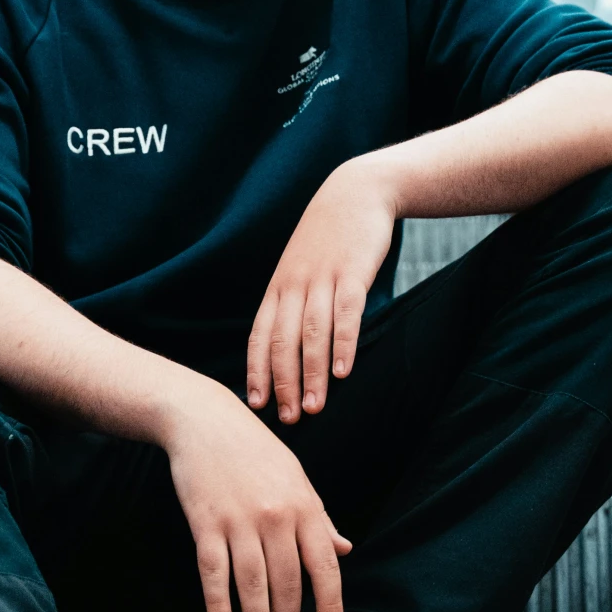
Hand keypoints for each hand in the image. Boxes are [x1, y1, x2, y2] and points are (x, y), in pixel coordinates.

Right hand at [161, 378, 350, 611]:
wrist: (205, 420)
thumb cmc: (254, 450)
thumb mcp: (296, 478)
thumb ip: (320, 519)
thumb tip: (344, 551)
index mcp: (304, 506)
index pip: (324, 567)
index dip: (330, 605)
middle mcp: (276, 517)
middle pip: (287, 584)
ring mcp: (239, 521)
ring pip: (252, 586)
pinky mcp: (205, 523)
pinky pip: (213, 575)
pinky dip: (218, 607)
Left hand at [246, 153, 397, 422]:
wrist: (355, 193)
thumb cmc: (328, 239)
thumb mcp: (299, 268)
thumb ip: (292, 303)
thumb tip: (288, 348)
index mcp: (278, 288)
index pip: (259, 336)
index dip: (256, 372)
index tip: (256, 405)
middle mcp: (294, 286)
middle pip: (282, 342)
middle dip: (283, 384)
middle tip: (287, 419)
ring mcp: (323, 280)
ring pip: (312, 334)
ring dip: (311, 374)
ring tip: (313, 407)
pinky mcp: (353, 274)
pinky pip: (346, 315)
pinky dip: (343, 345)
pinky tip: (343, 372)